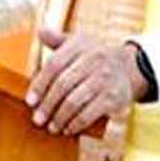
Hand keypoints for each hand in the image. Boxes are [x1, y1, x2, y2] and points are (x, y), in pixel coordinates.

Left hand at [25, 29, 147, 135]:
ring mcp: (104, 79)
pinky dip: (76, 124)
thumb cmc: (95, 56)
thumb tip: (39, 31)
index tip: (30, 101)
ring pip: (74, 101)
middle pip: (62, 85)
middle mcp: (93, 59)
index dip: (40, 84)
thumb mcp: (79, 43)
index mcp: (80, 45)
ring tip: (51, 127)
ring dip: (59, 117)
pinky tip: (68, 129)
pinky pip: (89, 113)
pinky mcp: (113, 97)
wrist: (129, 67)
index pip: (54, 64)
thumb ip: (57, 39)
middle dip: (47, 105)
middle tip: (38, 119)